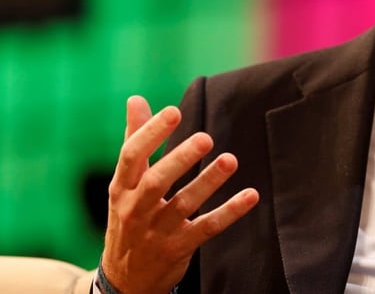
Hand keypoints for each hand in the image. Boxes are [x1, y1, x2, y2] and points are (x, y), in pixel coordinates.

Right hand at [100, 95, 258, 293]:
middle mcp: (136, 208)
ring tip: (230, 160)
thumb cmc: (128, 216)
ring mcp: (157, 231)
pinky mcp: (180, 247)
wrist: (124, 279)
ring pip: (184, 204)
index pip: (131, 156)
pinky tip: (251, 195)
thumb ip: (134, 140)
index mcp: (122, 187)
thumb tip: (135, 99)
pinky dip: (230, 212)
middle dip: (180, 159)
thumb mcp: (124, 182)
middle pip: (156, 181)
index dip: (150, 133)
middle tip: (205, 138)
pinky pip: (207, 228)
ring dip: (208, 182)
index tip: (173, 111)